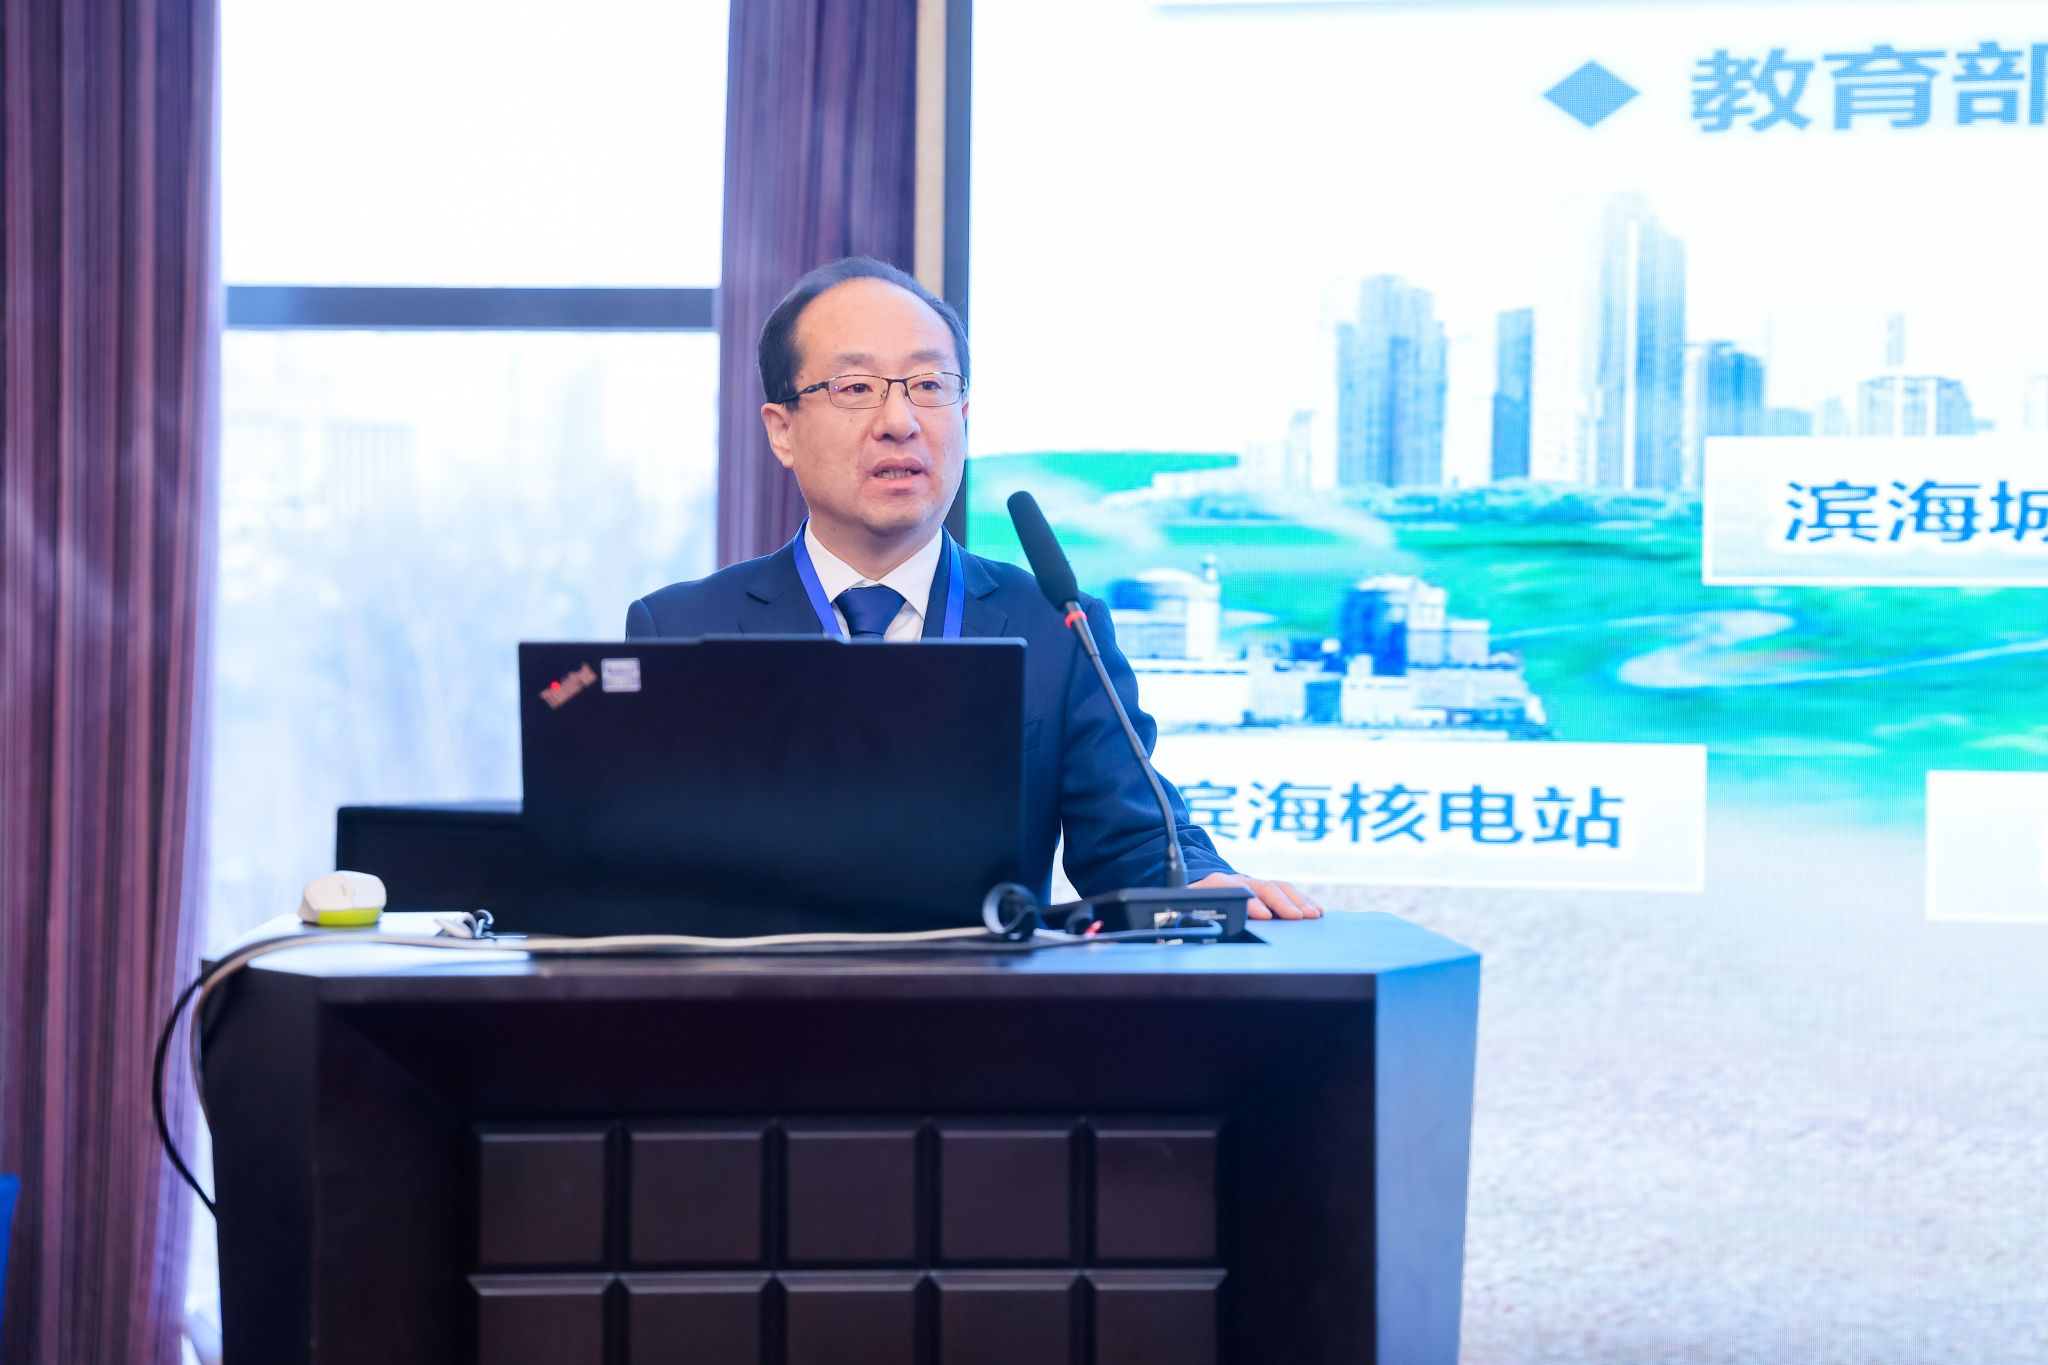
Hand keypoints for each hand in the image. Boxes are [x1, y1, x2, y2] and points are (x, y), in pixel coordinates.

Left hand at [1190, 871, 1322, 920]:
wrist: (1197, 884)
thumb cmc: (1190, 903)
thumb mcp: (1184, 910)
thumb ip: (1189, 918)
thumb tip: (1194, 932)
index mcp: (1214, 884)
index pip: (1234, 890)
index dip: (1250, 903)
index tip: (1264, 916)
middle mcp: (1237, 880)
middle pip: (1262, 886)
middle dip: (1281, 902)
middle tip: (1296, 917)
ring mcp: (1253, 883)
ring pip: (1277, 887)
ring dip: (1297, 901)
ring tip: (1312, 914)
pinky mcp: (1264, 889)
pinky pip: (1286, 891)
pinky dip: (1302, 901)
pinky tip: (1315, 912)